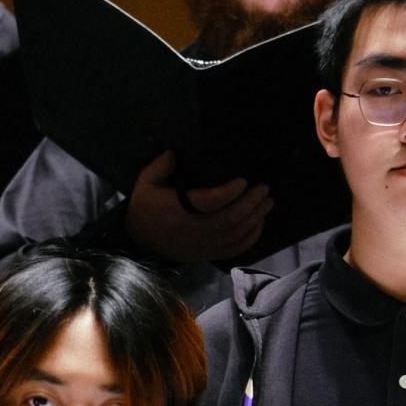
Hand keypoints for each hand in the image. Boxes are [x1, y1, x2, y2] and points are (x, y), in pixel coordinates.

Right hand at [126, 151, 272, 262]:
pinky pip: (234, 249)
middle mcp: (193, 230)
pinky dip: (251, 238)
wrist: (139, 239)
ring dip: (255, 218)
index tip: (243, 181)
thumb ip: (161, 166)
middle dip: (251, 203)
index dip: (230, 191)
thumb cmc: (145, 208)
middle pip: (230, 219)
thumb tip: (177, 151)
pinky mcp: (206, 254)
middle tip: (264, 190)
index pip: (210, 202)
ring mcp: (201, 245)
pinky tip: (259, 224)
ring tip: (267, 203)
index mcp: (177, 211)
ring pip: (236, 234)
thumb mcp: (146, 183)